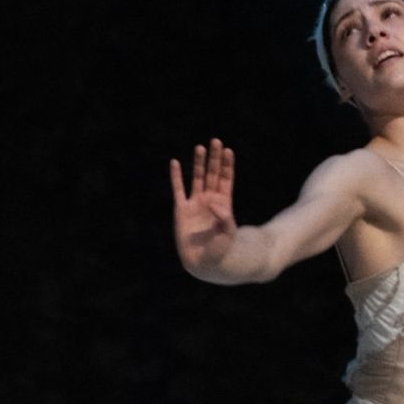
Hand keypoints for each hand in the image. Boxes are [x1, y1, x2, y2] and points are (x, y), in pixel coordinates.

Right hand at [169, 138, 237, 275]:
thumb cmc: (220, 249)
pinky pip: (178, 190)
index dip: (227, 165)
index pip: (226, 180)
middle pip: (212, 174)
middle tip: (216, 141)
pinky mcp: (181, 210)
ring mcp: (195, 204)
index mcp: (223, 204)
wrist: (204, 262)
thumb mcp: (228, 232)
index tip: (228, 150)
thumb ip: (224, 216)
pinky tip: (175, 162)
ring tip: (200, 147)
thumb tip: (213, 202)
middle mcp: (209, 200)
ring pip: (197, 178)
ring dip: (198, 163)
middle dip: (214, 158)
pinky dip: (176, 176)